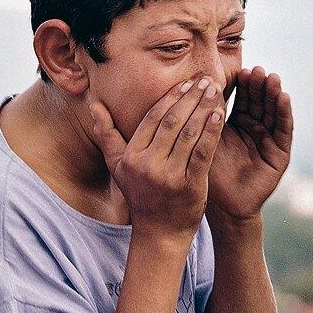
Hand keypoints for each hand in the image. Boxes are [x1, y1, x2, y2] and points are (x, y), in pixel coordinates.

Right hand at [87, 77, 224, 246]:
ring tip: (214, 90)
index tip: (185, 82)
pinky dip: (211, 132)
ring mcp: (170, 176)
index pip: (152, 118)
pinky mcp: (190, 186)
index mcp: (132, 157)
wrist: (160, 232)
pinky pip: (202, 153)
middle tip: (205, 80)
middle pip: (172, 122)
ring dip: (203, 108)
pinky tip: (219, 115)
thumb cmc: (141, 196)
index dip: (170, 97)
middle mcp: (149, 165)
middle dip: (190, 97)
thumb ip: (107, 135)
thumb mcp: (118, 167)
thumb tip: (93, 103)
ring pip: (189, 134)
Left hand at [207, 66, 293, 221]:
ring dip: (273, 94)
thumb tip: (201, 82)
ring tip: (271, 78)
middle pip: (258, 101)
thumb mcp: (208, 140)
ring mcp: (269, 140)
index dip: (242, 84)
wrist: (223, 206)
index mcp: (236, 123)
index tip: (240, 69)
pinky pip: (283, 129)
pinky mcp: (281, 153)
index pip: (241, 98)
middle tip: (256, 70)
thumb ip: (209, 116)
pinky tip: (283, 97)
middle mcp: (255, 128)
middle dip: (258, 85)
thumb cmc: (210, 174)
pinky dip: (284, 112)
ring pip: (272, 111)